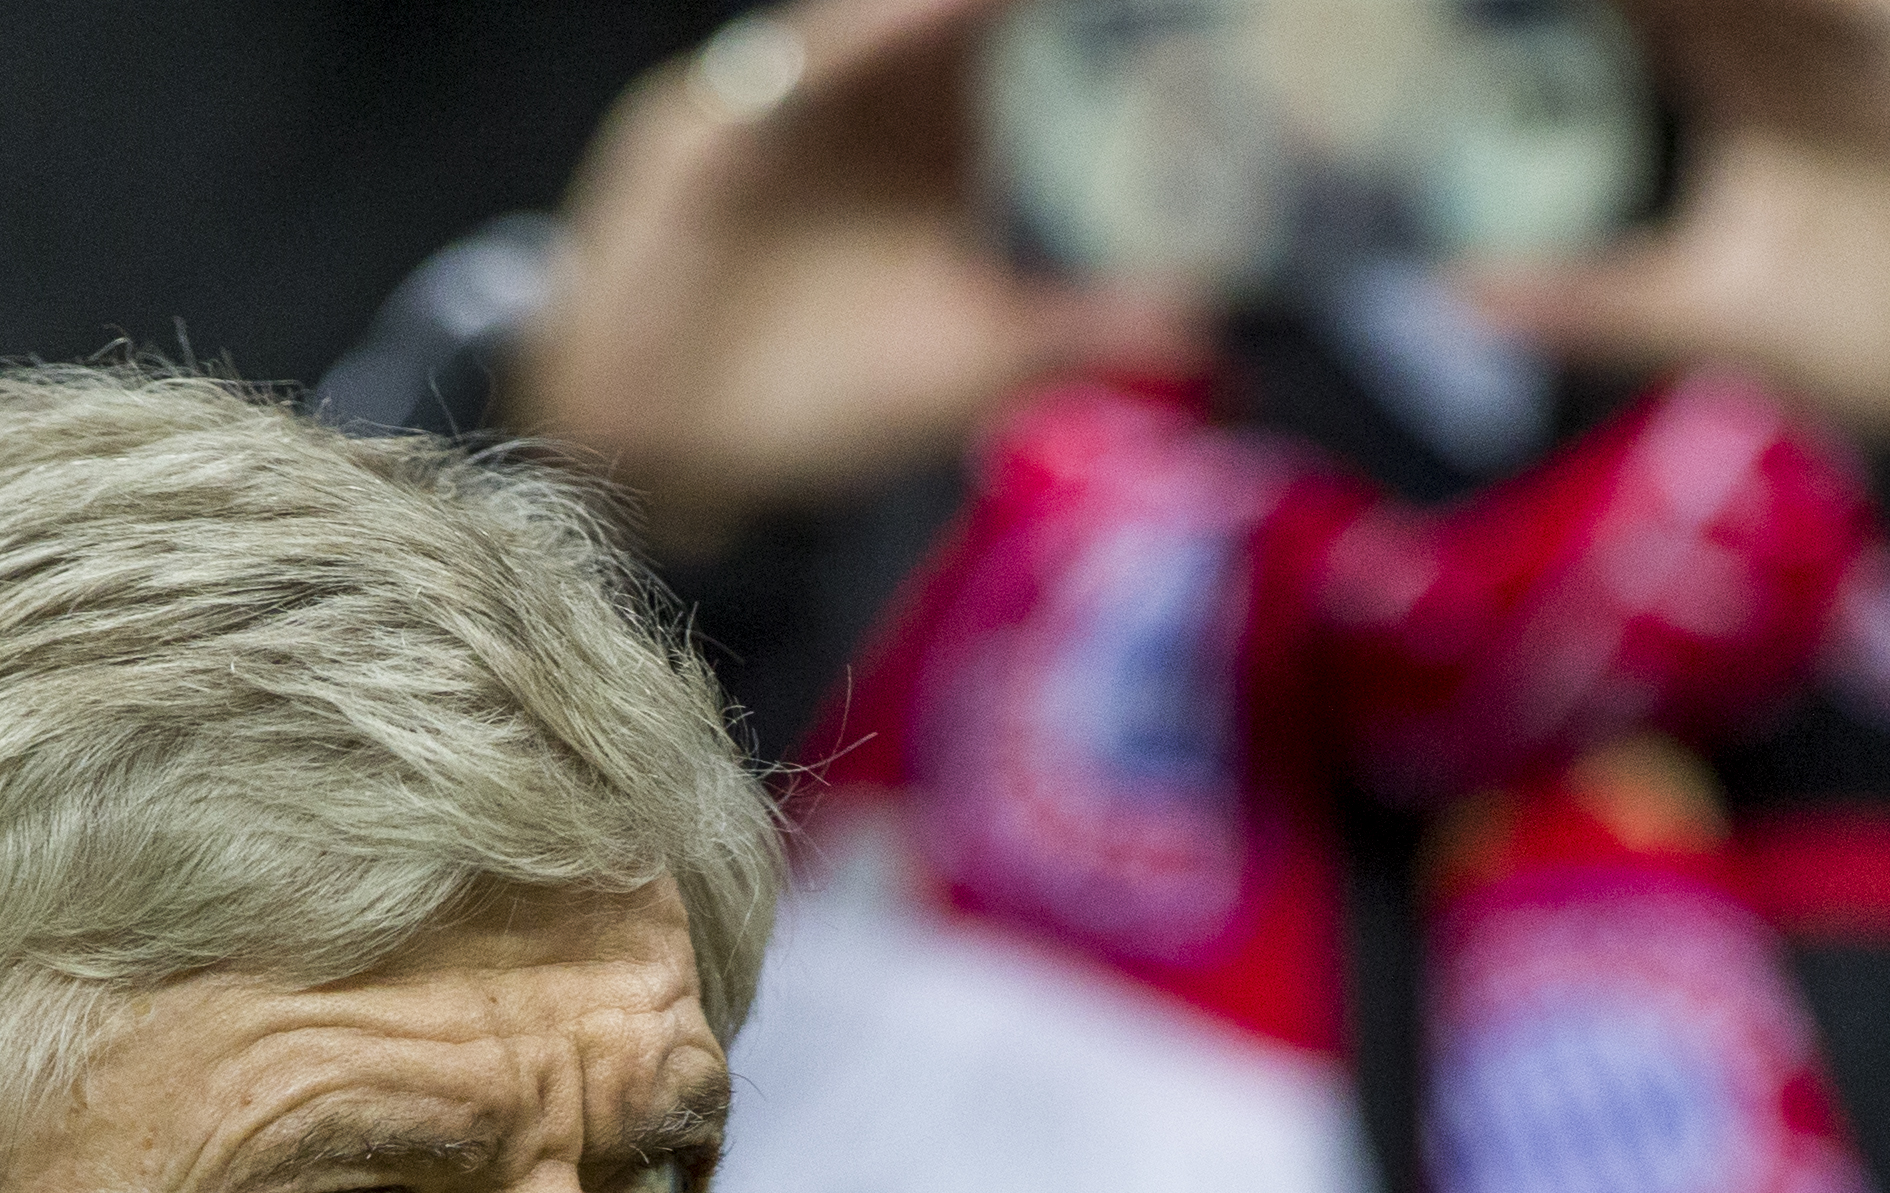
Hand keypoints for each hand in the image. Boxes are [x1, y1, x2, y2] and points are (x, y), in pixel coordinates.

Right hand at [516, 0, 1207, 553]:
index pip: (999, 37)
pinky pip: (789, 77)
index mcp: (927, 132)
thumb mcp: (976, 364)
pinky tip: (932, 19)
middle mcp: (859, 101)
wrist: (678, 451)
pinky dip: (859, 45)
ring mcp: (782, 110)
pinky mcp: (708, 140)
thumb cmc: (824, 396)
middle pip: (938, 13)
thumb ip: (1083, 336)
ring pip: (871, 28)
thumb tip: (1211, 331)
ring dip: (940, 8)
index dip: (1054, 8)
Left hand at [1465, 0, 1889, 451]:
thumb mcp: (1692, 315)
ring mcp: (1870, 49)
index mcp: (1740, 82)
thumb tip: (1454, 298)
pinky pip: (1880, 19)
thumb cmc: (1843, 337)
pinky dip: (1841, 11)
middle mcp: (1803, 48)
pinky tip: (1799, 5)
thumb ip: (1582, 301)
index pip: (1652, 3)